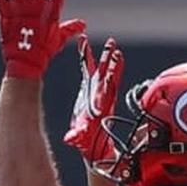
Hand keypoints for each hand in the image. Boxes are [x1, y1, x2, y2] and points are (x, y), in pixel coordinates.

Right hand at [64, 35, 123, 164]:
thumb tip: (70, 138)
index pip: (108, 85)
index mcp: (101, 104)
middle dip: (109, 59)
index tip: (116, 59)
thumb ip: (76, 137)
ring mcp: (96, 91)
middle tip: (112, 44)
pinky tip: (87, 47)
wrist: (90, 143)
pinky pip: (90, 71)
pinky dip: (89, 59)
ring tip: (108, 42)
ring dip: (104, 56)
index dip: (112, 72)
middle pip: (107, 73)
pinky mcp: (88, 89)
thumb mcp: (80, 139)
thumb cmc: (87, 142)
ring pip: (101, 69)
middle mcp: (101, 95)